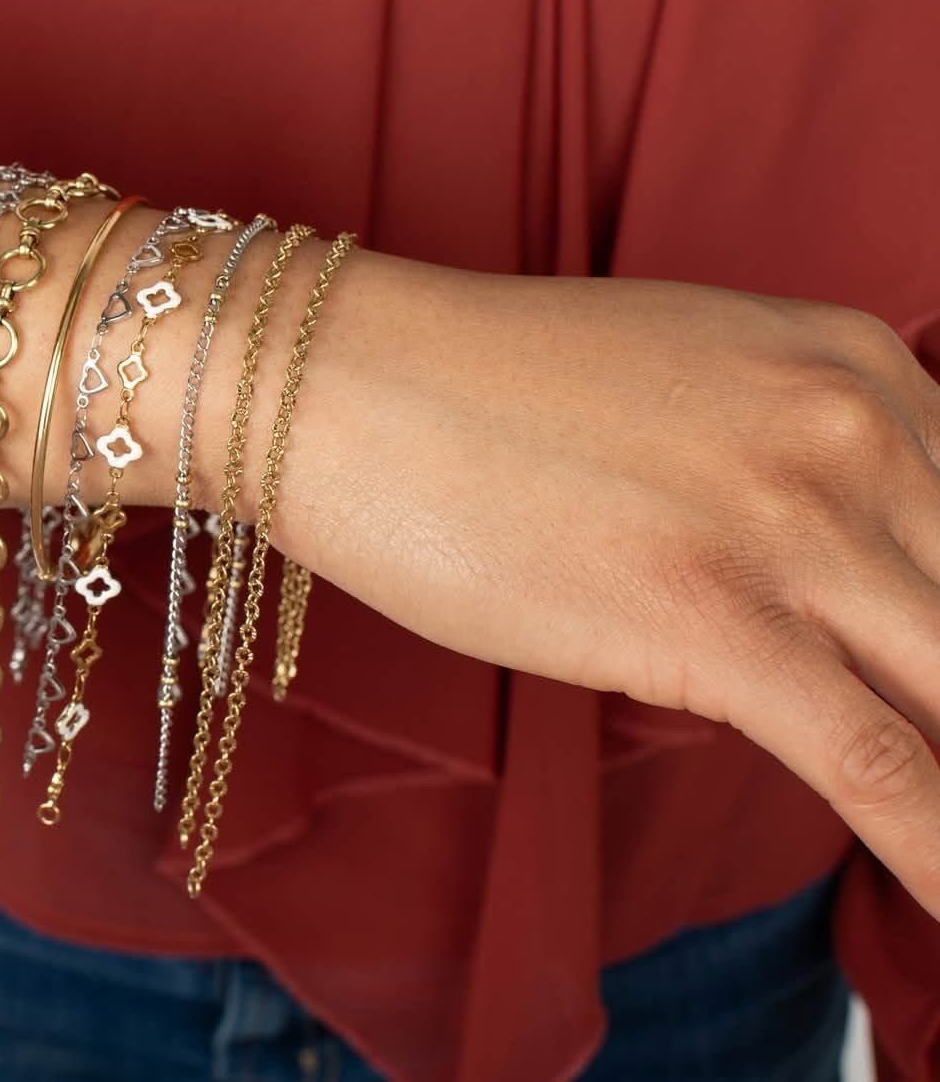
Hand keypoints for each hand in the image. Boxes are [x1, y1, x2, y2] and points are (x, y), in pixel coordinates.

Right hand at [271, 252, 939, 915]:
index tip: (930, 678)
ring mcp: (791, 524)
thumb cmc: (475, 391)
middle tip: (926, 736)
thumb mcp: (686, 388)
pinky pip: (880, 765)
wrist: (337, 378)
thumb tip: (833, 600)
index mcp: (859, 364)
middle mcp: (858, 432)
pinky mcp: (713, 617)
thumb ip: (788, 469)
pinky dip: (937, 853)